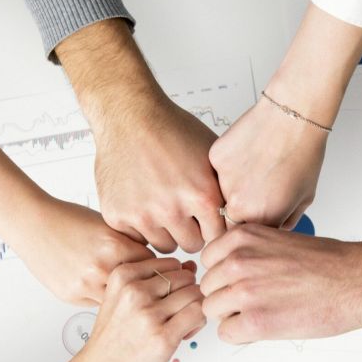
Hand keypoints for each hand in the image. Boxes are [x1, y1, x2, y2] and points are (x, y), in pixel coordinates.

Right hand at [14, 197, 154, 305]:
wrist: (33, 224)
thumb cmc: (68, 219)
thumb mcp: (108, 224)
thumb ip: (130, 243)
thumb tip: (151, 260)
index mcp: (115, 245)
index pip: (153, 265)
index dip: (155, 267)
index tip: (156, 269)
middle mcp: (101, 267)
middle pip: (139, 286)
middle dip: (142, 284)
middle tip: (143, 282)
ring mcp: (85, 285)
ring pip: (119, 300)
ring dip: (122, 295)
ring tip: (121, 286)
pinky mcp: (72, 295)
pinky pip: (98, 303)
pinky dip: (102, 296)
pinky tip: (98, 285)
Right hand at [54, 18, 225, 253]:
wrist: (129, 115)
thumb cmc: (171, 130)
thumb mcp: (212, 156)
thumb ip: (226, 190)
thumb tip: (243, 214)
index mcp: (202, 195)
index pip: (218, 237)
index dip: (214, 227)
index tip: (207, 218)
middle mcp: (173, 209)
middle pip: (192, 245)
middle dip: (191, 231)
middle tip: (184, 211)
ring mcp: (143, 215)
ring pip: (164, 245)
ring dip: (166, 231)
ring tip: (163, 205)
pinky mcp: (117, 216)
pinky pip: (137, 238)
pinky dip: (140, 226)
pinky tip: (142, 202)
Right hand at [71, 257, 205, 361]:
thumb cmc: (112, 342)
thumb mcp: (121, 300)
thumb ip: (154, 281)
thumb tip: (190, 267)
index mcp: (122, 275)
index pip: (171, 263)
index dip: (176, 281)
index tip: (167, 300)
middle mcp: (134, 290)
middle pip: (186, 278)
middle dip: (188, 295)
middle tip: (177, 315)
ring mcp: (149, 313)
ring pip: (195, 294)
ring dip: (195, 309)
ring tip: (180, 325)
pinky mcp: (163, 336)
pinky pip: (198, 314)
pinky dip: (198, 323)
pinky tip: (183, 334)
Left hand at [200, 224, 361, 343]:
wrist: (359, 280)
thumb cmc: (328, 263)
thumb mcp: (277, 240)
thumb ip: (247, 253)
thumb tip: (226, 271)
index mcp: (242, 237)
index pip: (208, 262)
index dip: (225, 276)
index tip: (242, 282)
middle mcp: (238, 261)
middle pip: (208, 288)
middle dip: (227, 297)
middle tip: (256, 302)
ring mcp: (244, 291)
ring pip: (212, 311)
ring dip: (233, 316)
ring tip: (264, 312)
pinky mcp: (255, 321)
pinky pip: (226, 333)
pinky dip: (242, 334)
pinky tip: (266, 326)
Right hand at [208, 93, 326, 228]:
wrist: (292, 116)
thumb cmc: (303, 153)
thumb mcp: (304, 198)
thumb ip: (284, 221)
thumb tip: (273, 229)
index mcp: (260, 219)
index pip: (245, 236)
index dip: (253, 224)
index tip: (259, 213)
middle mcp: (237, 204)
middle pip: (230, 217)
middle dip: (242, 207)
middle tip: (258, 186)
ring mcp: (222, 181)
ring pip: (221, 192)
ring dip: (234, 185)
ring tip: (256, 165)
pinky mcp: (215, 159)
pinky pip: (217, 170)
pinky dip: (229, 164)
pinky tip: (248, 152)